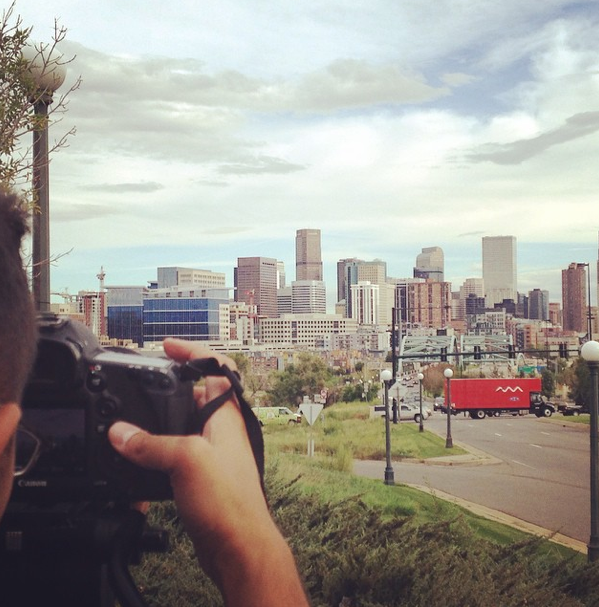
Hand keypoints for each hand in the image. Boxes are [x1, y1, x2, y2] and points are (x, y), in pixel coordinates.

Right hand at [108, 339, 308, 605]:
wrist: (238, 545)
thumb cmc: (228, 500)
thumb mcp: (186, 460)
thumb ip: (150, 444)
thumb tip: (120, 433)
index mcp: (225, 414)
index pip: (216, 367)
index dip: (193, 352)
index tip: (167, 347)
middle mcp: (220, 429)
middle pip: (194, 395)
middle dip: (167, 390)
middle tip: (140, 385)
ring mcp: (211, 452)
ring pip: (181, 425)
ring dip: (158, 424)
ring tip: (131, 425)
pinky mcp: (200, 475)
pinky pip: (175, 454)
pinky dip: (156, 453)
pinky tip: (138, 461)